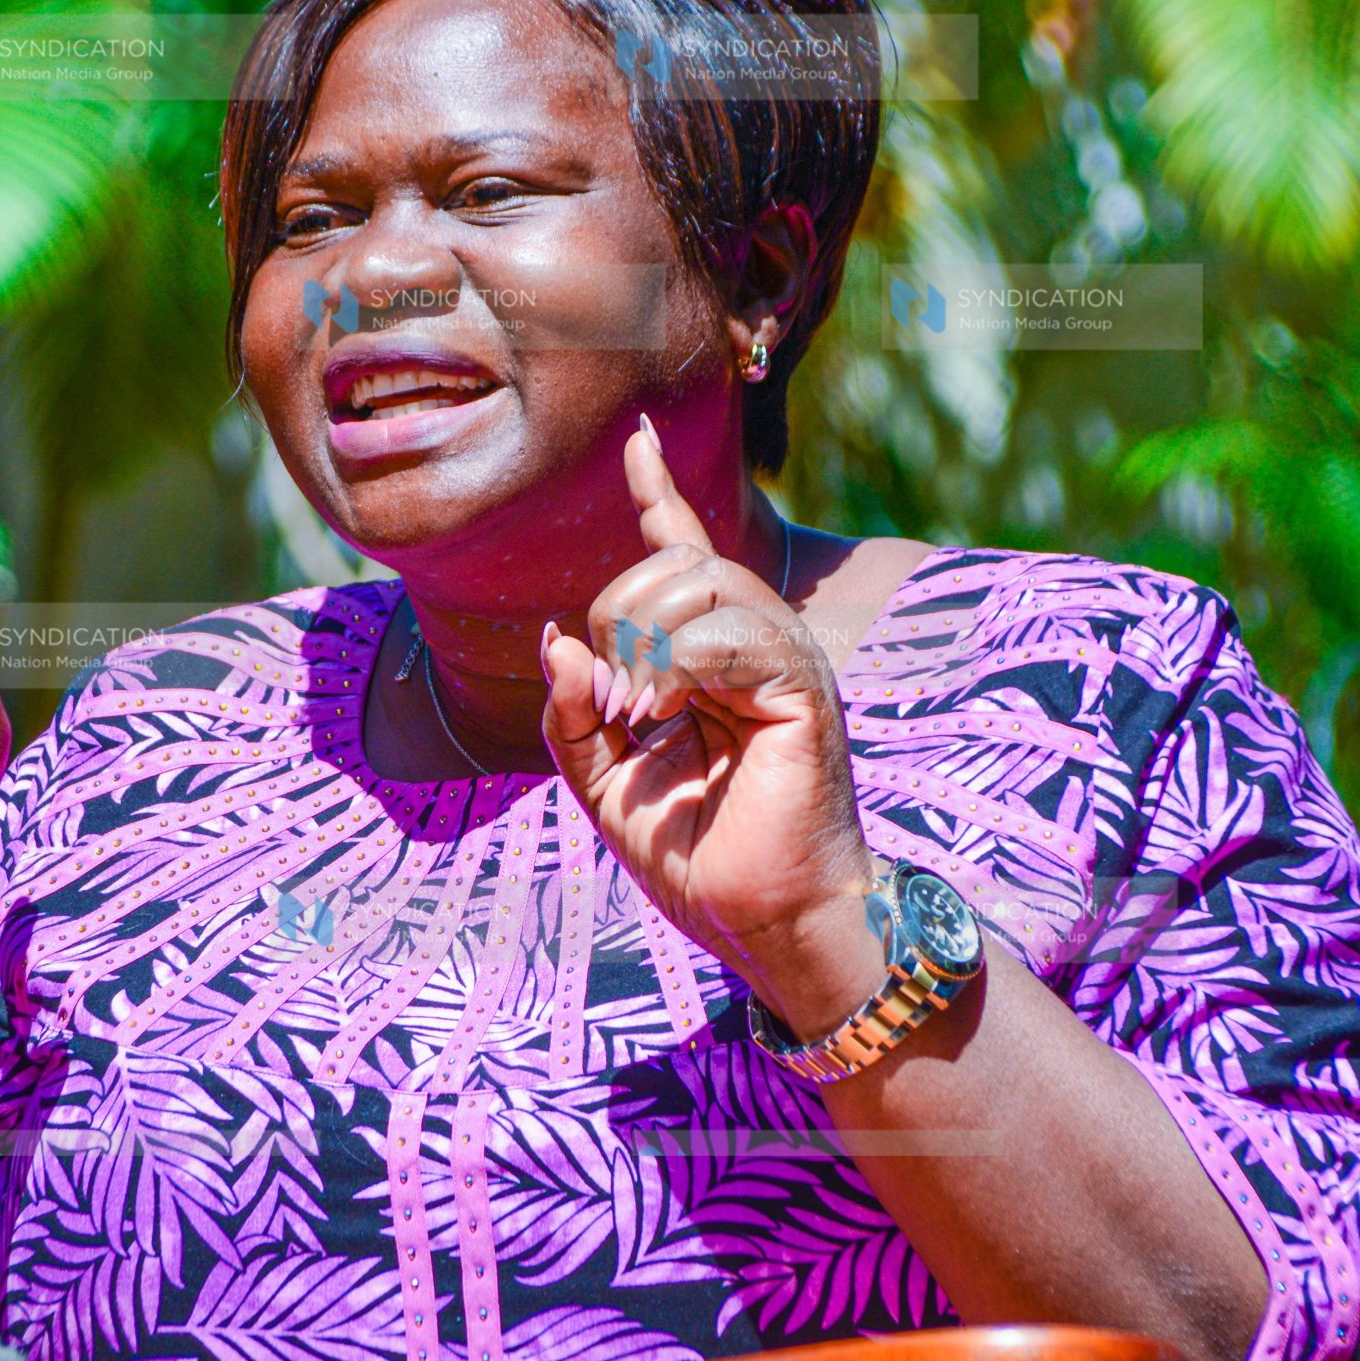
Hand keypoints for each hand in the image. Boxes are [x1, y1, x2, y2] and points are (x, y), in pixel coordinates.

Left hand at [540, 419, 877, 1036]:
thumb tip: (555, 637)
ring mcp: (786, 661)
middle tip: (615, 698)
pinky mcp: (804, 688)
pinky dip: (679, 666)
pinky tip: (665, 712)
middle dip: (619, 613)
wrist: (762, 921)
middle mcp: (757, 645)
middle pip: (675, 563)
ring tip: (640, 711)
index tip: (635, 439)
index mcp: (714, 658)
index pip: (685, 553)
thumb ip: (573, 712)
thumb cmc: (698, 857)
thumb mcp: (606, 782)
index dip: (658, 494)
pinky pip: (732, 633)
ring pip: (703, 583)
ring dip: (645, 639)